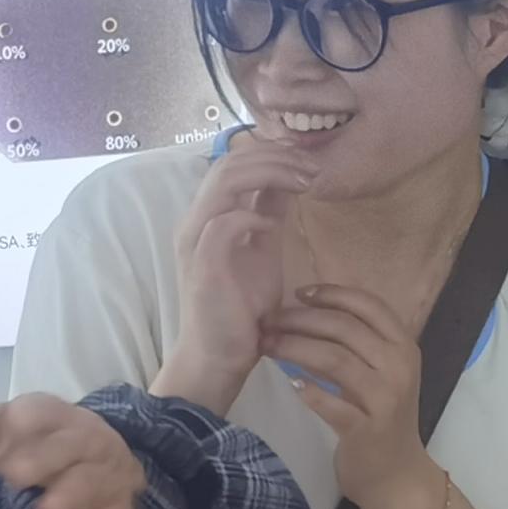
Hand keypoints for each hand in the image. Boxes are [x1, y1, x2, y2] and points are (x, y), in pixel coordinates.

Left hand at [0, 391, 145, 508]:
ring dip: (72, 495)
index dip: (29, 417)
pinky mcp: (115, 508)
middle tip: (15, 474)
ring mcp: (103, 474)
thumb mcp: (1, 431)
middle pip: (71, 445)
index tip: (12, 423)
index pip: (43, 411)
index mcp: (52, 417)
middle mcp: (83, 440)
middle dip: (48, 458)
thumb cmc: (38, 443)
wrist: (101, 456)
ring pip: (92, 481)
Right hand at [151, 133, 314, 412]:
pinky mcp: (202, 264)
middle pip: (229, 163)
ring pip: (225, 181)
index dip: (270, 152)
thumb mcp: (264, 249)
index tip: (308, 158)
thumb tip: (291, 179)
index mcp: (210, 216)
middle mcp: (197, 222)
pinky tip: (272, 226)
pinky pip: (224, 223)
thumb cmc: (242, 308)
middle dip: (275, 157)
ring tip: (304, 183)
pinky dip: (252, 217)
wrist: (221, 356)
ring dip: (269, 175)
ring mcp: (195, 241)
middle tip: (311, 168)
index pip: (234, 163)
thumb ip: (270, 213)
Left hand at [261, 282, 441, 508]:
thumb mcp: (381, 373)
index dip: (332, 294)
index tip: (298, 294)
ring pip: (334, 360)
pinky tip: (290, 384)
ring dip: (295, 348)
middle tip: (268, 320)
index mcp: (404, 346)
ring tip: (267, 344)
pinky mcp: (366, 428)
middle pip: (345, 328)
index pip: (369, 305)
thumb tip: (309, 311)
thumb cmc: (381, 417)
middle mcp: (399, 367)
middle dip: (301, 320)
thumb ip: (358, 344)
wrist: (396, 474)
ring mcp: (385, 398)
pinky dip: (307, 392)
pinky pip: (331, 403)